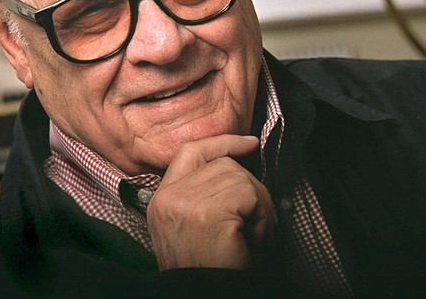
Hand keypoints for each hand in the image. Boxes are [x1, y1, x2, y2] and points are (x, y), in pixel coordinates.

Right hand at [147, 134, 276, 269]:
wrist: (207, 297)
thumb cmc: (210, 270)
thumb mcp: (196, 226)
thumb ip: (207, 193)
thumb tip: (240, 161)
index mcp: (161, 200)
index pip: (191, 151)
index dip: (223, 142)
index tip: (248, 143)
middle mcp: (168, 198)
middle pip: (226, 165)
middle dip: (252, 190)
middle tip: (255, 225)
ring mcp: (185, 203)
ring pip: (243, 178)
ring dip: (261, 208)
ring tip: (252, 238)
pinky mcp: (207, 213)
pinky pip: (251, 194)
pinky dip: (263, 219)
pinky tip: (253, 242)